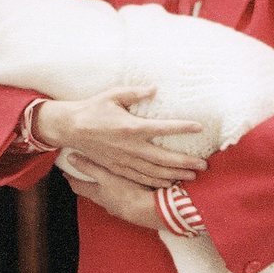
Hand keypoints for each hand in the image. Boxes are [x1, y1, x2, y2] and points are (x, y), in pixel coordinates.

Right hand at [34, 88, 205, 186]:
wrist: (70, 128)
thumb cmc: (93, 108)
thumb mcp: (113, 95)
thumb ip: (135, 93)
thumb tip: (154, 89)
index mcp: (131, 127)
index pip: (163, 128)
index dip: (182, 128)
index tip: (199, 127)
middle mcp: (130, 147)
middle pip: (163, 159)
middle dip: (185, 163)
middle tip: (203, 165)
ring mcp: (124, 160)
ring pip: (154, 172)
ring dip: (174, 175)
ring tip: (192, 176)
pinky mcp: (117, 168)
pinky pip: (140, 178)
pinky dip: (156, 182)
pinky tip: (168, 183)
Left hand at [62, 158, 162, 229]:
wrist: (150, 210)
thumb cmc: (126, 191)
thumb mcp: (105, 176)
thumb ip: (88, 167)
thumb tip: (69, 158)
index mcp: (97, 194)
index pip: (78, 187)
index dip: (71, 179)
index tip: (65, 173)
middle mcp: (105, 203)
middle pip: (92, 193)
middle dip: (88, 184)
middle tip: (85, 175)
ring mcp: (119, 208)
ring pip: (108, 197)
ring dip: (106, 190)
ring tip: (109, 180)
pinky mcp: (132, 210)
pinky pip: (123, 200)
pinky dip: (122, 194)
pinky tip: (129, 189)